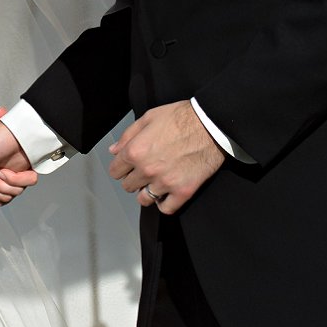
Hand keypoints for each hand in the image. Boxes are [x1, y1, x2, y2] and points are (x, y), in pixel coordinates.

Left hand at [108, 100, 224, 213]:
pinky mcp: (183, 191)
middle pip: (128, 186)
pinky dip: (165, 203)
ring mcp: (165, 182)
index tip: (128, 167)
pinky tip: (167, 194)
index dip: (121, 169)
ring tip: (156, 183)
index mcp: (135, 151)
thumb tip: (114, 151)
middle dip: (134, 179)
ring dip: (147, 192)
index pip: (115, 172)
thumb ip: (128, 136)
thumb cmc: (182, 118)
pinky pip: (166, 208)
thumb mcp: (148, 118)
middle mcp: (147, 170)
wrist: (212, 124)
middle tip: (145, 172)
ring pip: (144, 199)